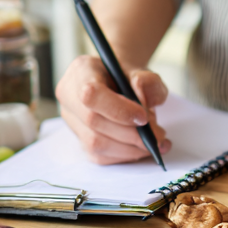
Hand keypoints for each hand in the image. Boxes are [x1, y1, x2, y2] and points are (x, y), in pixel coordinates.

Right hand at [56, 54, 171, 163]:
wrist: (120, 85)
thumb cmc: (129, 78)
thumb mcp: (145, 73)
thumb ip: (149, 82)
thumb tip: (144, 99)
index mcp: (81, 71)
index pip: (91, 95)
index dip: (118, 110)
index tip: (143, 118)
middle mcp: (69, 96)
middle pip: (94, 122)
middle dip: (130, 133)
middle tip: (158, 135)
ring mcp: (71, 121)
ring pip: (95, 144)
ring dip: (129, 148)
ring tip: (154, 141)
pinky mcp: (79, 140)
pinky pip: (100, 156)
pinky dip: (125, 156)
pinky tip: (143, 149)